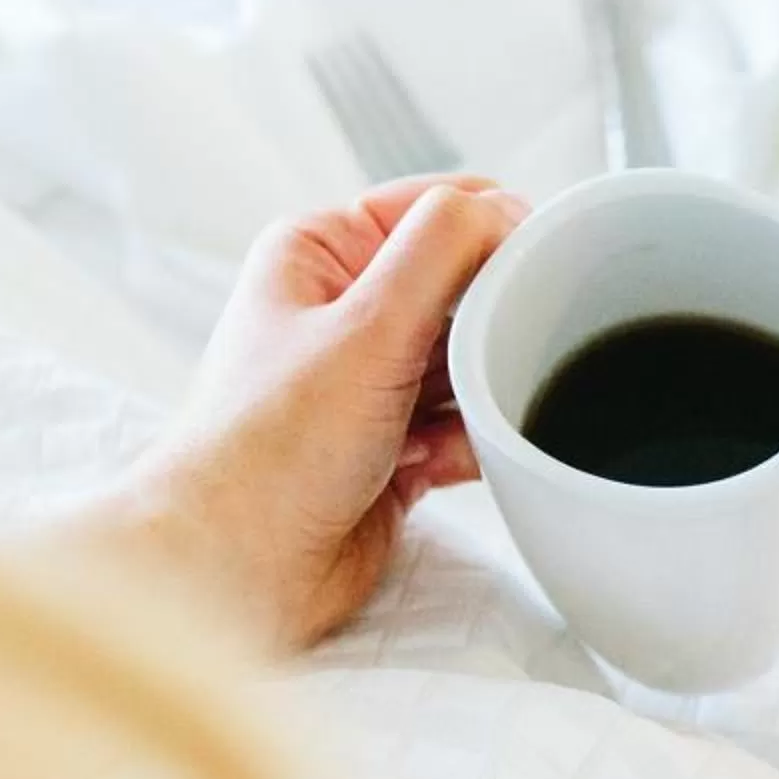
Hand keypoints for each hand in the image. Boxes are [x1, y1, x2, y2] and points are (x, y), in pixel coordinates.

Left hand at [77, 177, 524, 649]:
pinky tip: (457, 457)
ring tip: (469, 412)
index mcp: (321, 253)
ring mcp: (370, 383)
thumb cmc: (265, 452)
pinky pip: (466, 426)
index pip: (435, 208)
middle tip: (505, 346)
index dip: (494, 229)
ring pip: (470, 359)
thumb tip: (507, 209)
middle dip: (492, 320)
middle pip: (462, 285)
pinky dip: (475, 442)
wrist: (237, 570)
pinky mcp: (394, 448)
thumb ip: (443, 250)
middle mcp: (344, 311)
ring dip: (484, 387)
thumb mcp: (365, 326)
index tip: (541, 261)